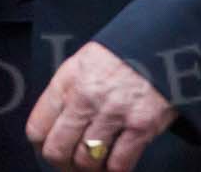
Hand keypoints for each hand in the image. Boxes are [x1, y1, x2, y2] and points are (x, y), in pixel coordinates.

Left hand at [26, 41, 175, 170]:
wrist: (163, 42)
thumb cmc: (122, 56)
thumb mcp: (83, 63)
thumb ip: (65, 93)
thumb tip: (52, 129)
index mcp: (68, 80)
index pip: (37, 128)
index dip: (42, 145)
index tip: (51, 149)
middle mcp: (86, 97)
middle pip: (57, 151)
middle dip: (63, 163)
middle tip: (72, 164)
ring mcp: (114, 112)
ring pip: (86, 161)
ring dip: (90, 168)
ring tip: (96, 162)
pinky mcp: (141, 126)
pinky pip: (119, 164)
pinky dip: (115, 169)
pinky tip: (116, 162)